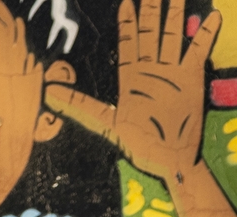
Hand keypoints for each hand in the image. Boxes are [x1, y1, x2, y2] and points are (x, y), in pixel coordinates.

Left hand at [45, 0, 220, 182]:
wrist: (168, 156)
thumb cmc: (137, 142)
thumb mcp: (104, 123)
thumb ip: (78, 105)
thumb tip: (48, 93)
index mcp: (131, 78)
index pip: (128, 43)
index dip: (127, 22)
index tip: (125, 2)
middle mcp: (152, 70)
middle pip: (151, 33)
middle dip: (151, 10)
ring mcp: (172, 72)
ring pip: (173, 36)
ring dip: (174, 15)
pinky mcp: (191, 77)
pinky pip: (199, 51)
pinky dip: (206, 34)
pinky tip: (213, 17)